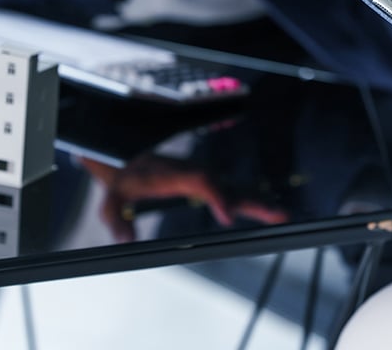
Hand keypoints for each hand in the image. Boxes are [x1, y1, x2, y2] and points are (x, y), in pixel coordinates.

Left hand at [82, 156, 287, 242]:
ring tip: (279, 215)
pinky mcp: (200, 180)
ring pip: (231, 188)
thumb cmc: (119, 175)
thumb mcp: (112, 199)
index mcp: (173, 174)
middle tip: (277, 215)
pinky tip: (263, 208)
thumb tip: (123, 238)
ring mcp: (198, 176)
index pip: (202, 182)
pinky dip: (246, 198)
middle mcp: (191, 173)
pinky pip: (227, 189)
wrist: (121, 151)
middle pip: (227, 186)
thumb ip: (115, 218)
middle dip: (252, 201)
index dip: (218, 197)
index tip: (229, 216)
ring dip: (255, 201)